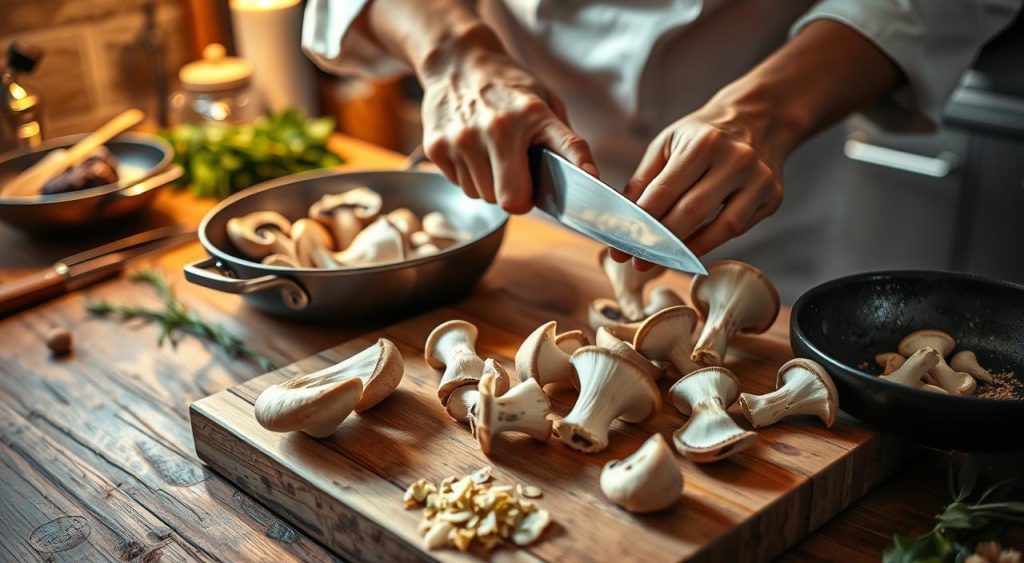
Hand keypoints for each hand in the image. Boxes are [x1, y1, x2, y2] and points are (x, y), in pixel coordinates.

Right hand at [420, 47, 597, 213]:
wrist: (457, 62)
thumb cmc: (506, 86)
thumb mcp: (543, 99)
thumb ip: (563, 138)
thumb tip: (585, 176)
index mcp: (532, 114)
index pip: (564, 147)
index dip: (577, 168)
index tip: (590, 178)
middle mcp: (497, 128)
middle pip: (511, 200)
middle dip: (517, 196)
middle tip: (516, 176)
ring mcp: (463, 139)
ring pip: (483, 195)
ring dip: (490, 185)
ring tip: (490, 155)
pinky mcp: (437, 148)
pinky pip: (461, 186)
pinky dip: (468, 176)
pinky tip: (471, 151)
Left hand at [612, 104, 785, 266]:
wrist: (759, 119)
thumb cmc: (704, 134)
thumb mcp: (668, 143)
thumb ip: (644, 180)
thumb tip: (622, 217)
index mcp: (704, 143)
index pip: (664, 191)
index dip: (641, 222)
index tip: (621, 244)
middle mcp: (736, 160)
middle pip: (691, 212)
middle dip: (660, 242)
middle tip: (638, 261)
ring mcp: (759, 180)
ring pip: (721, 227)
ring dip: (688, 250)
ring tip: (662, 261)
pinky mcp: (773, 197)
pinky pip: (738, 229)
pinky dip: (712, 242)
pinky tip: (690, 249)